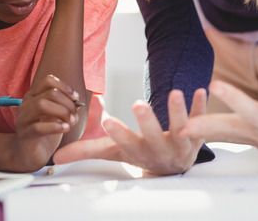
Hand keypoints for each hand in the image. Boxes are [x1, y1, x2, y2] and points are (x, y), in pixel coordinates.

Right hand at [12, 74, 81, 169]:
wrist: (30, 154)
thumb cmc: (45, 132)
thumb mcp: (56, 115)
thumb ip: (65, 106)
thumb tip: (79, 103)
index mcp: (34, 96)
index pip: (48, 80)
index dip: (65, 87)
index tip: (76, 98)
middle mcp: (26, 104)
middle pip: (50, 93)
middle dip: (68, 103)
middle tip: (75, 116)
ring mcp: (23, 119)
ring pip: (42, 105)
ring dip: (62, 112)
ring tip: (71, 122)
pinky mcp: (24, 135)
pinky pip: (38, 127)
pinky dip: (55, 126)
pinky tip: (65, 128)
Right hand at [53, 88, 207, 175]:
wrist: (175, 167)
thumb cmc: (140, 153)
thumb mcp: (114, 153)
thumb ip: (87, 151)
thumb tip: (55, 159)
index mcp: (137, 152)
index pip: (125, 144)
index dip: (118, 134)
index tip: (108, 122)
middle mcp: (159, 150)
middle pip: (153, 136)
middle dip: (147, 122)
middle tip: (139, 104)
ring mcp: (181, 143)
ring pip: (180, 128)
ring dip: (177, 111)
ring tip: (174, 92)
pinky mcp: (198, 134)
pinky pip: (202, 120)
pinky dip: (201, 106)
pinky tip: (201, 90)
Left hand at [181, 44, 257, 174]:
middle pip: (252, 112)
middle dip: (234, 100)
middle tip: (215, 84)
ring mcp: (257, 135)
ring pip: (230, 129)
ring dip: (208, 125)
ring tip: (184, 125)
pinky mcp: (245, 137)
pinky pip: (222, 134)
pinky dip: (204, 130)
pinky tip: (182, 128)